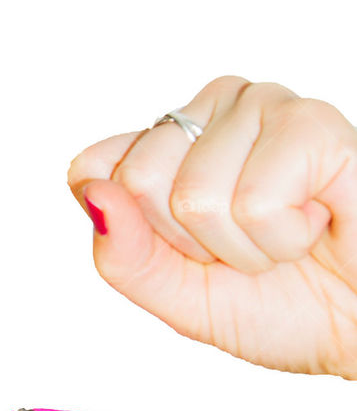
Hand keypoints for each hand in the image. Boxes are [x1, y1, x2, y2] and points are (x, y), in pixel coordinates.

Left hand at [66, 76, 356, 379]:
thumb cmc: (292, 305)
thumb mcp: (181, 298)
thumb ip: (125, 255)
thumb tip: (94, 192)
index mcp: (171, 138)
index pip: (90, 168)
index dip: (142, 236)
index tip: (197, 253)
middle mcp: (210, 108)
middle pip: (136, 181)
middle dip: (196, 245)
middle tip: (255, 247)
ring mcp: (260, 105)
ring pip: (193, 197)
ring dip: (248, 249)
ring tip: (293, 238)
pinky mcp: (310, 123)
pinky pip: (253, 203)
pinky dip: (286, 240)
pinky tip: (320, 223)